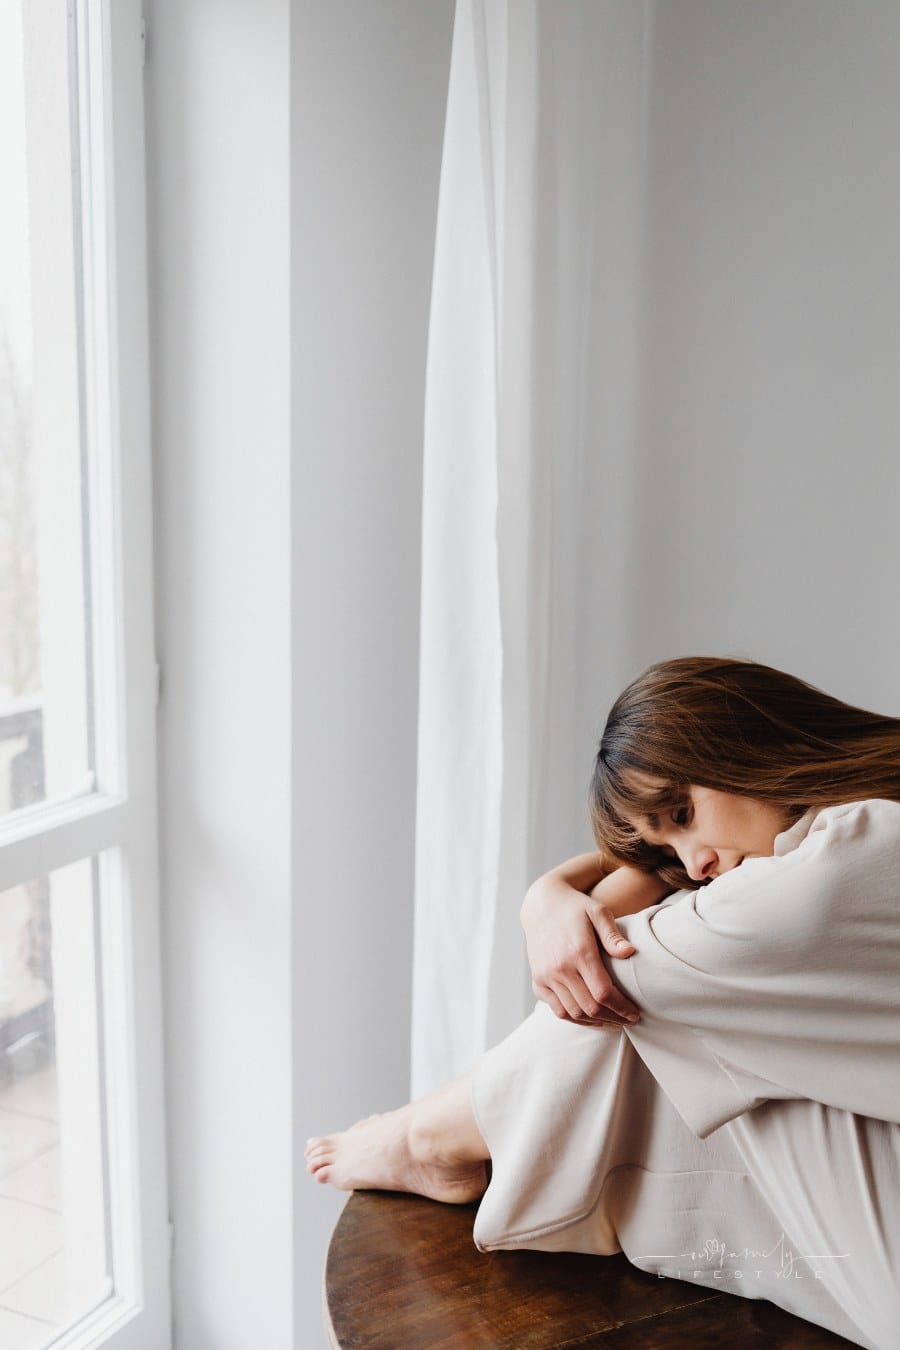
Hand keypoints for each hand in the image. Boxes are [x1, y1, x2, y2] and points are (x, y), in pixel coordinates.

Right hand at [521, 878, 640, 1025]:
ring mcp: (545, 976)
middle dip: (613, 1019)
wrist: (541, 904)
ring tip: (613, 1022)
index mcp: (578, 952)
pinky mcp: (537, 980)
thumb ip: (613, 935)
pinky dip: (574, 1018)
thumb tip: (630, 953)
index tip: (635, 1014)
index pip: (603, 993)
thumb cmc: (575, 907)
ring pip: (572, 1013)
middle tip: (628, 1021)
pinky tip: (590, 1017)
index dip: (622, 1008)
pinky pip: (556, 1010)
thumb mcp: (598, 911)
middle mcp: (559, 967)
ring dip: (595, 1023)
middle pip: (589, 1008)